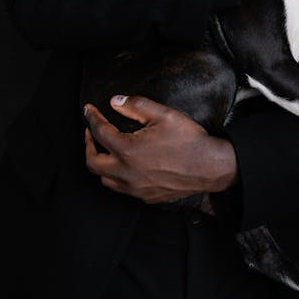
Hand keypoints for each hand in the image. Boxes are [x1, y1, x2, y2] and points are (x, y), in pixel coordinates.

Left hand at [83, 95, 237, 202]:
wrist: (210, 167)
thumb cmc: (189, 140)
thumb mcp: (164, 114)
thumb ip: (136, 106)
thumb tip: (115, 102)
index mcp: (127, 150)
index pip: (99, 132)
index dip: (92, 118)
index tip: (89, 110)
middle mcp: (127, 173)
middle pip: (92, 162)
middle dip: (88, 145)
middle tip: (91, 132)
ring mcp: (136, 188)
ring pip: (105, 179)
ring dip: (101, 163)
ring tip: (106, 150)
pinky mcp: (147, 196)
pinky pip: (123, 189)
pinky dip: (118, 177)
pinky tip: (127, 166)